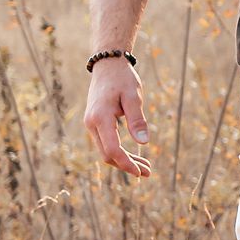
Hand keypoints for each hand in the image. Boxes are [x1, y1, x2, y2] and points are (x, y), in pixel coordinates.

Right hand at [85, 58, 152, 176]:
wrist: (107, 66)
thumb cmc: (122, 79)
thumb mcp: (134, 97)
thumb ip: (137, 120)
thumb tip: (144, 143)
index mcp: (100, 117)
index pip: (112, 149)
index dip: (126, 163)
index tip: (140, 173)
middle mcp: (92, 123)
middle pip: (107, 154)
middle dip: (127, 166)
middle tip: (148, 173)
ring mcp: (91, 124)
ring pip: (106, 151)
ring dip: (124, 161)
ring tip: (145, 168)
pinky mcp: (95, 124)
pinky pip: (106, 143)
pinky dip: (120, 152)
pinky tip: (135, 157)